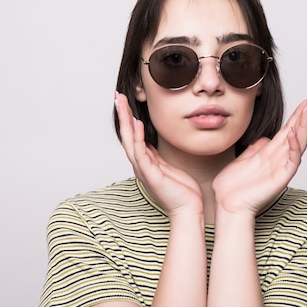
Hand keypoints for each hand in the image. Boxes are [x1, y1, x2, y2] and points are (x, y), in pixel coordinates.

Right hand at [114, 92, 202, 217]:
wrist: (189, 210)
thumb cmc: (182, 192)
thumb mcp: (168, 167)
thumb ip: (157, 156)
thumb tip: (151, 144)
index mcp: (145, 162)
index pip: (133, 136)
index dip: (127, 118)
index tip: (125, 101)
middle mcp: (140, 165)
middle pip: (126, 135)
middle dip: (122, 114)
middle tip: (117, 96)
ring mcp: (144, 170)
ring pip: (130, 141)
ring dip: (125, 121)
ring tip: (122, 103)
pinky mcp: (151, 175)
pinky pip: (141, 153)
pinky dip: (138, 138)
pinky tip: (137, 123)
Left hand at [212, 95, 306, 216]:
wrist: (227, 206)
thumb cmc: (231, 187)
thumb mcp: (242, 160)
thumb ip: (255, 149)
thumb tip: (265, 138)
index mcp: (270, 153)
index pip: (288, 129)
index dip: (298, 114)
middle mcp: (279, 158)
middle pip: (297, 131)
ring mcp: (281, 167)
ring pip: (299, 142)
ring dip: (304, 125)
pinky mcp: (280, 178)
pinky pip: (292, 160)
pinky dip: (293, 146)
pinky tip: (292, 132)